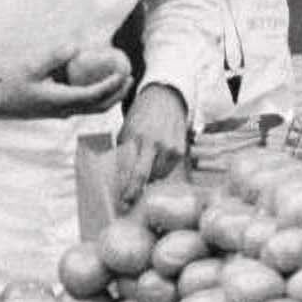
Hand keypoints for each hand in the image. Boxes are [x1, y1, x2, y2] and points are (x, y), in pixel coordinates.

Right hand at [0, 63, 130, 121]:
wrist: (0, 104)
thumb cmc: (13, 83)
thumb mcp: (30, 67)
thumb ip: (53, 57)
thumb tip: (75, 46)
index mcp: (59, 101)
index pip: (92, 96)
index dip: (110, 86)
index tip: (122, 73)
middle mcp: (65, 110)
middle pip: (99, 107)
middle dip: (117, 93)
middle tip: (130, 76)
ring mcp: (64, 113)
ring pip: (94, 109)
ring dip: (111, 97)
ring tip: (122, 81)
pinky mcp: (61, 111)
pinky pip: (86, 106)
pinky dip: (99, 97)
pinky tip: (101, 83)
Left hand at [114, 83, 188, 207]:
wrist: (164, 99)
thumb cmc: (141, 117)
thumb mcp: (126, 131)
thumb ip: (124, 153)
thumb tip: (120, 180)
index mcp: (138, 137)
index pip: (134, 171)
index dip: (129, 189)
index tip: (124, 203)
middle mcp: (156, 143)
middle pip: (146, 176)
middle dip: (137, 190)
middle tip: (129, 200)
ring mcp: (171, 147)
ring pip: (157, 175)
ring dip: (149, 177)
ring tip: (145, 165)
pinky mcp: (181, 150)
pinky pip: (167, 170)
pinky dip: (159, 169)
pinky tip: (156, 158)